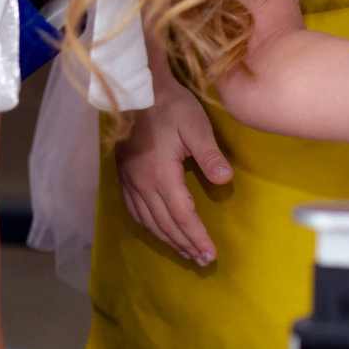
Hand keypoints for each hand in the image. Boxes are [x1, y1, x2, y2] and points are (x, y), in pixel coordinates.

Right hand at [116, 76, 230, 264]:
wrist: (137, 88)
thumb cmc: (170, 104)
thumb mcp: (195, 125)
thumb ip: (209, 154)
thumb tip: (225, 180)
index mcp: (161, 174)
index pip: (182, 216)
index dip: (197, 237)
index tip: (210, 254)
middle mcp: (142, 183)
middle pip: (165, 224)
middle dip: (185, 244)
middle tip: (202, 261)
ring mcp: (129, 180)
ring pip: (149, 220)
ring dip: (167, 239)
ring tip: (184, 252)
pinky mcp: (123, 174)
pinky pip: (134, 209)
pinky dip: (148, 225)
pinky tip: (156, 229)